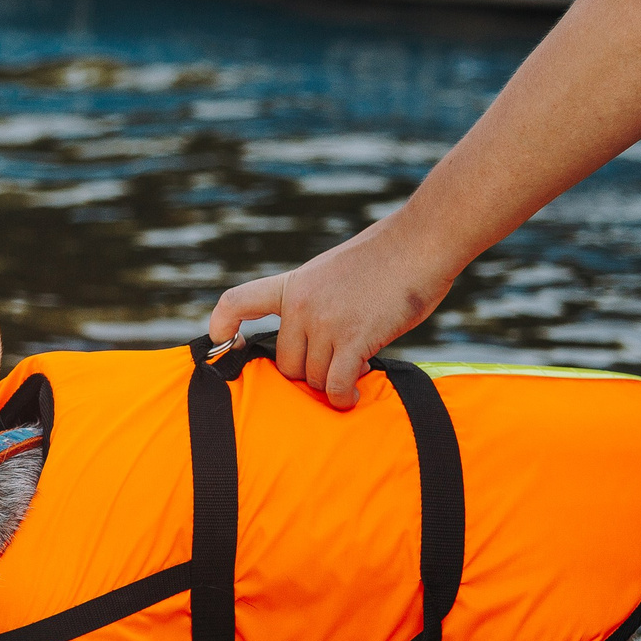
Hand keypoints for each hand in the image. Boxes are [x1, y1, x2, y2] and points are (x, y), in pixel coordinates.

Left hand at [208, 222, 454, 409]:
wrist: (422, 242)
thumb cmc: (388, 258)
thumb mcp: (333, 271)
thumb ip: (315, 302)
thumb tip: (313, 343)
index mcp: (293, 285)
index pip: (239, 301)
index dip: (222, 325)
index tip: (218, 341)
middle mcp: (301, 305)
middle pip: (285, 364)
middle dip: (308, 372)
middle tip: (337, 362)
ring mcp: (324, 322)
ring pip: (311, 378)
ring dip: (332, 382)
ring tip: (356, 366)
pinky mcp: (353, 340)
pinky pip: (334, 386)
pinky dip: (341, 398)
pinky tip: (351, 396)